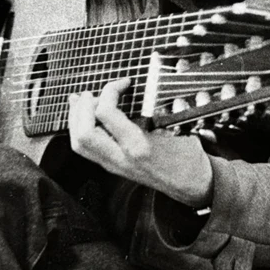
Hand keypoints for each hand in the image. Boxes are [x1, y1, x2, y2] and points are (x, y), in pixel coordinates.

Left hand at [68, 78, 214, 207]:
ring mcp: (115, 166)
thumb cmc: (189, 157)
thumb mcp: (176, 129)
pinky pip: (86, 149)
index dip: (110, 89)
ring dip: (76, 119)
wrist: (194, 186)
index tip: (125, 82)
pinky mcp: (113, 167)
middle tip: (95, 93)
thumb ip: (154, 113)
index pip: (106, 113)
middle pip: (83, 134)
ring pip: (79, 144)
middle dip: (82, 107)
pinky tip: (86, 116)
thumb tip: (135, 91)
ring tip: (83, 100)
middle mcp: (121, 159)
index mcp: (139, 147)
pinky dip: (80, 129)